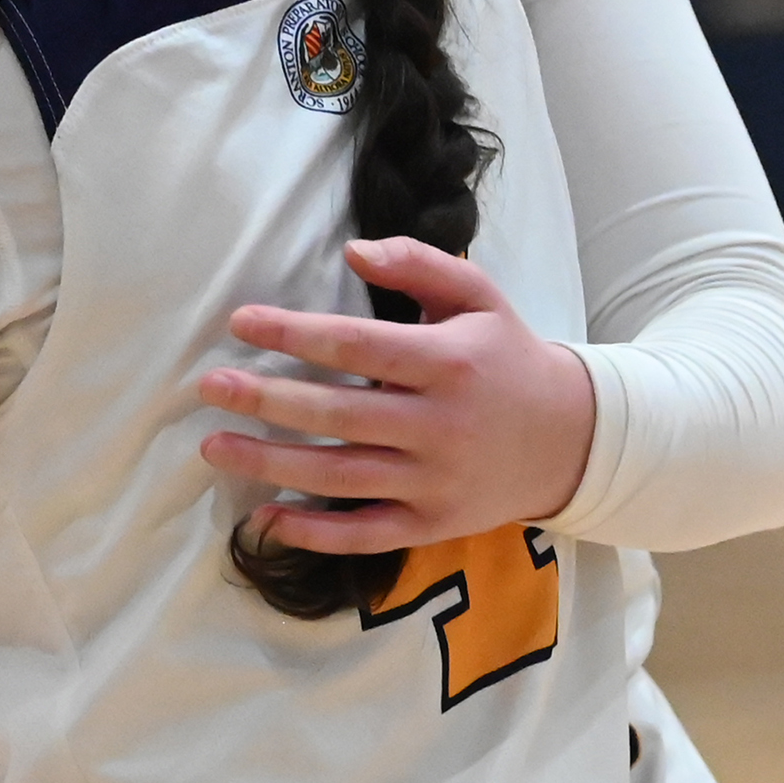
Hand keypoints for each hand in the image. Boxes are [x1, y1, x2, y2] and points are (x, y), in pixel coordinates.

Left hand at [196, 237, 596, 554]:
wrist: (574, 440)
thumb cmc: (509, 358)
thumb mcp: (479, 297)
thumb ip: (418, 264)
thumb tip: (353, 249)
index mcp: (449, 362)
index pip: (358, 346)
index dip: (295, 334)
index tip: (241, 322)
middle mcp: (440, 425)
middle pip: (339, 414)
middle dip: (267, 401)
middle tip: (210, 386)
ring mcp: (435, 481)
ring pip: (341, 476)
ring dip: (271, 464)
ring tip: (213, 445)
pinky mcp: (433, 524)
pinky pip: (366, 533)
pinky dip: (315, 532)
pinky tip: (266, 518)